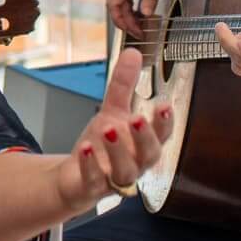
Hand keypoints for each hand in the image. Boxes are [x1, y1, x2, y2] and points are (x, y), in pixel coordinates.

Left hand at [55, 48, 173, 212]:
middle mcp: (135, 163)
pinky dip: (90, 165)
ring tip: (108, 129)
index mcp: (143, 144)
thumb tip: (132, 52)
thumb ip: (123, 85)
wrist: (76, 177)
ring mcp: (115, 178)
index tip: (164, 106)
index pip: (162, 135)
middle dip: (145, 137)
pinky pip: (95, 180)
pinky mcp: (93, 188)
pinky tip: (86, 149)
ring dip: (118, 150)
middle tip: (137, 118)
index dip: (164, 123)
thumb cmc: (102, 146)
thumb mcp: (112, 111)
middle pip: (149, 155)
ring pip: (125, 170)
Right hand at [108, 0, 171, 39]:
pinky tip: (139, 15)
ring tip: (140, 27)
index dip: (122, 21)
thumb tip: (145, 14)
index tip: (134, 31)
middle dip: (125, 22)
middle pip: (115, 7)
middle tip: (139, 33)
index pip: (114, 5)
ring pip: (118, 3)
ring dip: (127, 16)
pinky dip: (129, 8)